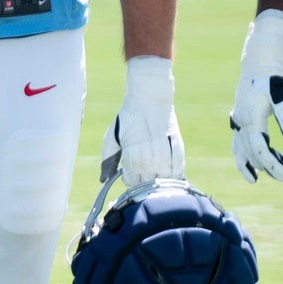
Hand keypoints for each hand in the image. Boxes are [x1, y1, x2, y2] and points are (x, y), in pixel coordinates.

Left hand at [101, 54, 183, 190]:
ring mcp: (166, 156)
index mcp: (132, 157)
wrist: (150, 100)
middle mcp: (150, 159)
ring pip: (163, 180)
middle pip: (147, 183)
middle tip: (141, 168)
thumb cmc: (128, 119)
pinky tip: (166, 167)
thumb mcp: (112, 137)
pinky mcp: (179, 150)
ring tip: (153, 166)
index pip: (131, 181)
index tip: (129, 171)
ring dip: (157, 177)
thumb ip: (108, 160)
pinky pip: (178, 171)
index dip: (129, 178)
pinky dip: (173, 173)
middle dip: (142, 178)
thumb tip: (103, 180)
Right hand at [228, 9, 282, 182]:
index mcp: (250, 117)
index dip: (271, 164)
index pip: (258, 148)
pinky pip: (244, 146)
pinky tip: (275, 159)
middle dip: (271, 166)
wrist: (259, 65)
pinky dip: (255, 156)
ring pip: (246, 152)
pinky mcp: (243, 124)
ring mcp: (239, 124)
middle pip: (252, 153)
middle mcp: (240, 123)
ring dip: (264, 163)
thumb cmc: (273, 79)